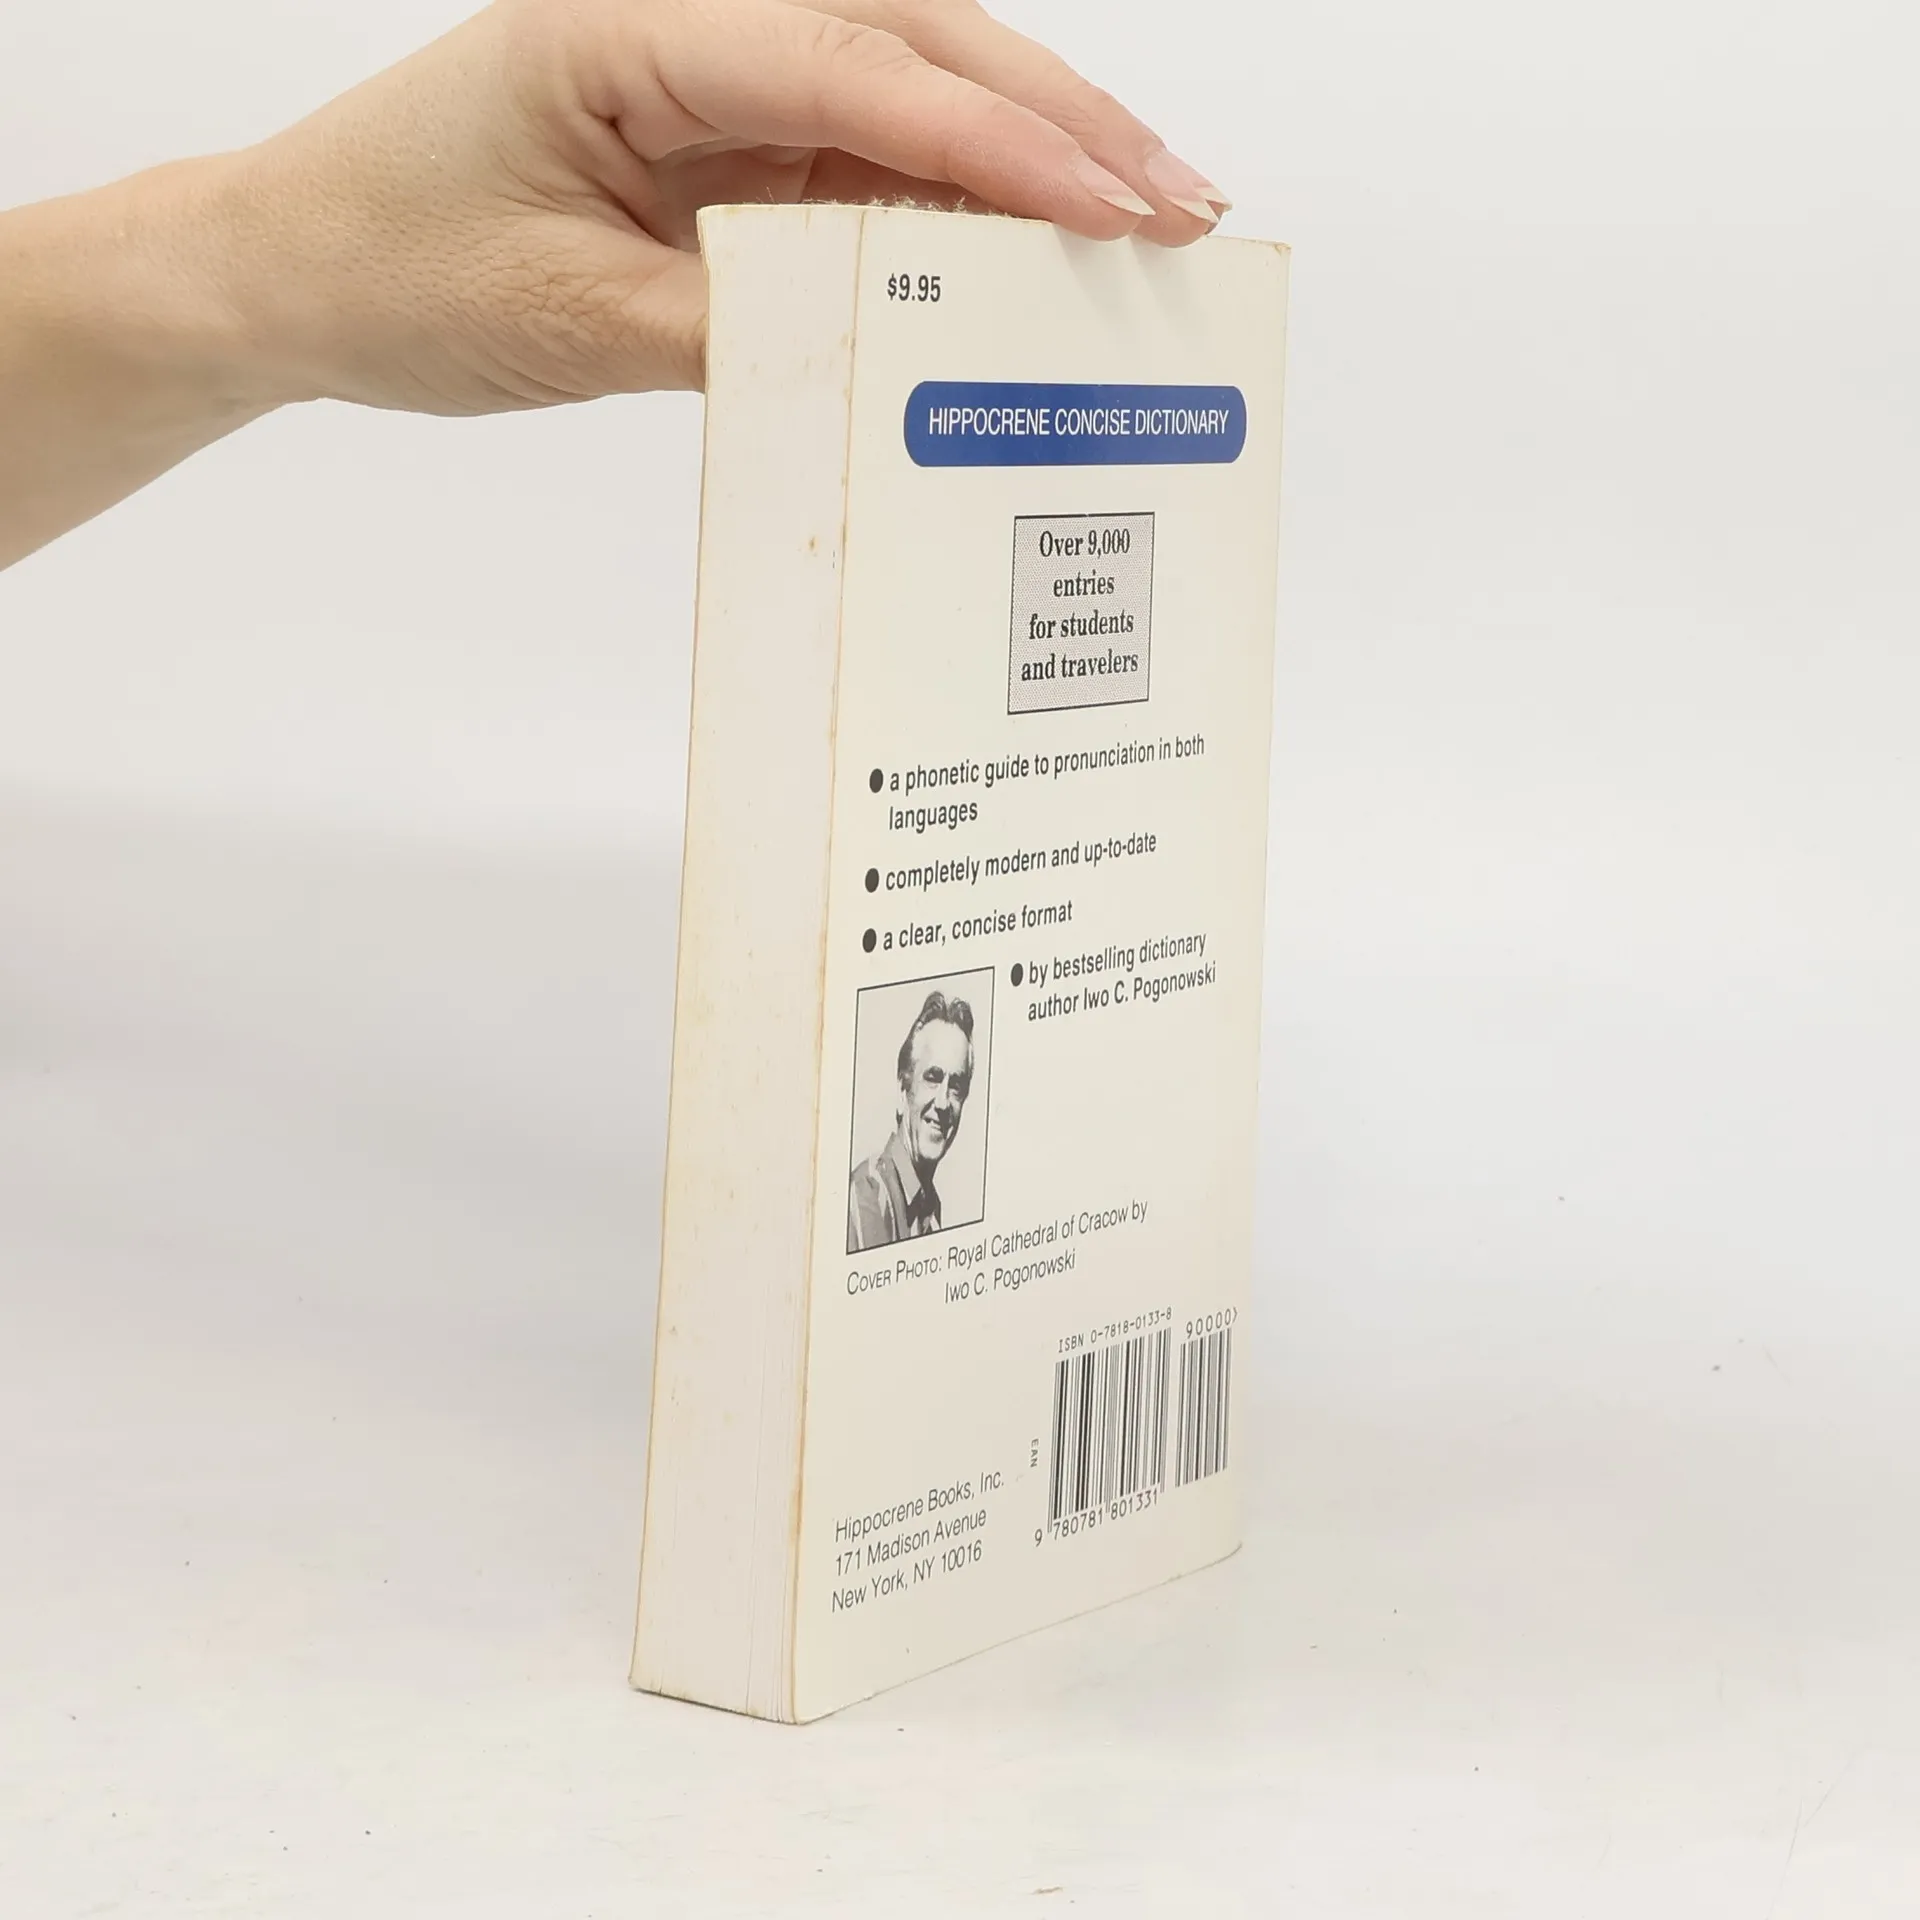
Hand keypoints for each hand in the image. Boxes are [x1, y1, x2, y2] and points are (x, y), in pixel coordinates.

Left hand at [216, 0, 1231, 412]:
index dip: (995, 136)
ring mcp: (716, 81)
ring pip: (909, 90)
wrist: (299, 269)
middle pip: (913, 43)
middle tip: (1178, 203)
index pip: (852, 67)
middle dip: (1059, 120)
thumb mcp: (567, 319)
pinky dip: (957, 203)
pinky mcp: (728, 144)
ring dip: (1028, 151)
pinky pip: (866, 162)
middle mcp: (689, 26)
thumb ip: (735, 328)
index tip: (1107, 200)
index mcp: (629, 25)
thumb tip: (890, 353)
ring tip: (1141, 220)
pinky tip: (1031, 249)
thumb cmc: (395, 265)